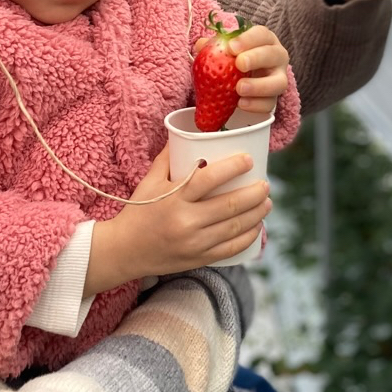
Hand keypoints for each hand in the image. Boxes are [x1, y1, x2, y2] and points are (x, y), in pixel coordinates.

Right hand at [86, 146, 271, 293]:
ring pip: (235, 227)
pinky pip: (231, 249)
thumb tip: (185, 132)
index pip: (207, 180)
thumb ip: (168, 157)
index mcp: (173, 198)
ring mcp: (194, 243)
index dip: (232, 168)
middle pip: (229, 205)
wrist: (124, 251)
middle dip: (254, 193)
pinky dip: (248, 237)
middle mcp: (185, 222)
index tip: (248, 160)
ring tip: (266, 202)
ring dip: (257, 213)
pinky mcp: (199, 259)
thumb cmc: (138, 211)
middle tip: (265, 184)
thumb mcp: (149, 181)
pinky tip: (257, 226)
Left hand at [193, 25, 288, 115]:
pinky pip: (270, 104)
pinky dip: (256, 105)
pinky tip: (240, 103)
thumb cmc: (233, 60)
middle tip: (239, 64)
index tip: (231, 47)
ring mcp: (278, 79)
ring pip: (279, 82)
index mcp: (264, 40)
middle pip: (274, 54)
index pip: (261, 34)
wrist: (242, 82)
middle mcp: (277, 57)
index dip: (248, 39)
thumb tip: (200, 44)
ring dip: (259, 86)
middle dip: (257, 58)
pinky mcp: (274, 99)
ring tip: (239, 88)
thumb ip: (213, 46)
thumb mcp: (224, 51)